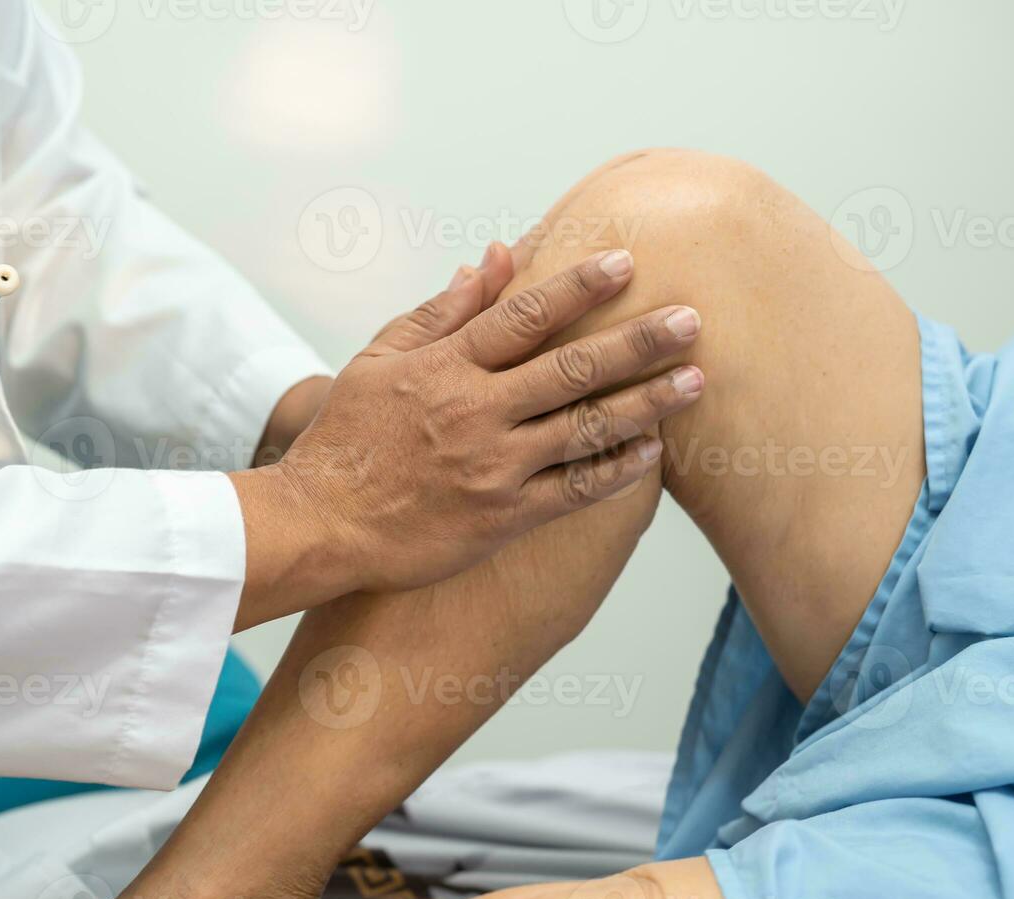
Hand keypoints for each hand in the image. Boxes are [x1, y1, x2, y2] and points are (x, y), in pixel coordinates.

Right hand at [280, 248, 700, 591]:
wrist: (318, 524)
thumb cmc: (346, 438)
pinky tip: (652, 452)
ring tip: (695, 382)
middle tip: (693, 319)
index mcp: (444, 367)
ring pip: (583, 428)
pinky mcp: (501, 517)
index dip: (578, 286)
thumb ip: (441, 311)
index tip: (627, 261)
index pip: (522, 315)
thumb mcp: (380, 360)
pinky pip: (572, 490)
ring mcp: (492, 467)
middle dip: (637, 341)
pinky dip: (615, 470)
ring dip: (645, 404)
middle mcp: (475, 413)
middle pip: (570, 368)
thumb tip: (491, 260)